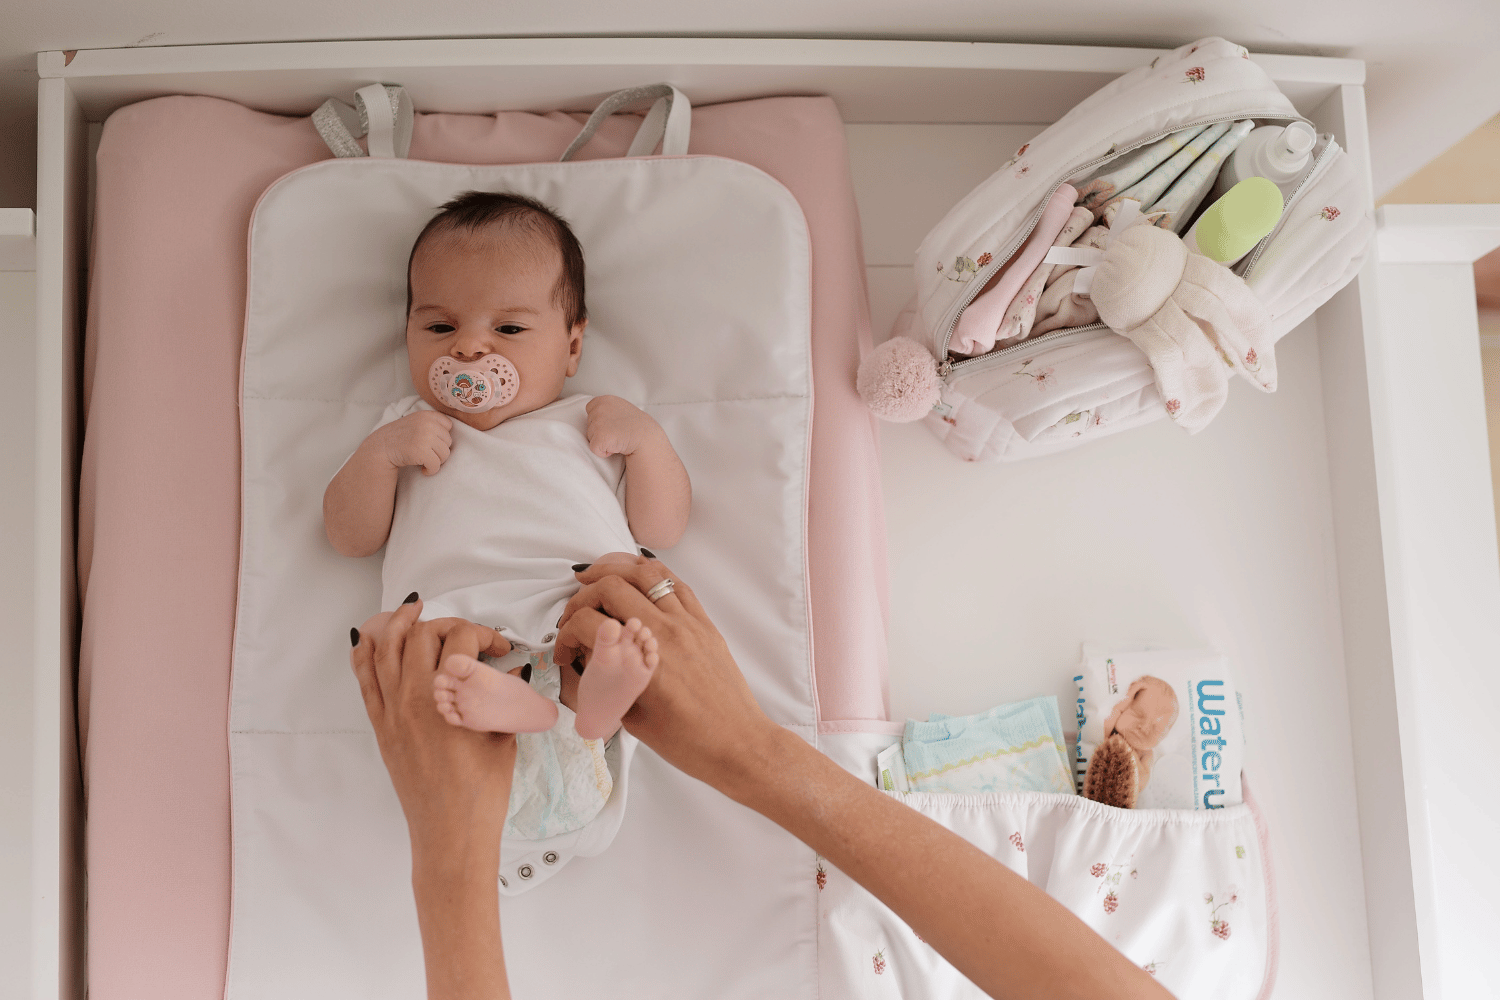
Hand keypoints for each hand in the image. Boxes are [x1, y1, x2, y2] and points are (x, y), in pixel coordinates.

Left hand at [350, 601, 514, 854]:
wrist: (450, 834)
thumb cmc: (481, 793)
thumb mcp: (504, 737)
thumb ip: (504, 698)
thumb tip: (513, 670)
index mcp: (448, 701)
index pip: (459, 641)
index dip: (483, 634)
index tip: (499, 648)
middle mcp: (413, 701)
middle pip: (421, 635)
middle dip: (447, 624)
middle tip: (466, 636)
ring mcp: (391, 713)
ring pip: (385, 649)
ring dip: (398, 623)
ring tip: (412, 610)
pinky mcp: (381, 727)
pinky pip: (364, 679)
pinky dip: (365, 652)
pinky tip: (372, 637)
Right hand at [374, 411, 453, 476]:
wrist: (381, 448)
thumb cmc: (400, 437)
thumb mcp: (415, 422)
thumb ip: (431, 424)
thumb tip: (452, 436)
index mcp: (427, 415)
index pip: (448, 426)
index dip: (441, 437)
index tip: (430, 443)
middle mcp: (427, 424)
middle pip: (448, 442)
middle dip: (439, 450)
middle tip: (425, 454)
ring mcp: (425, 437)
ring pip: (445, 454)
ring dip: (436, 461)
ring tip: (424, 461)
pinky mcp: (422, 452)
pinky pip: (436, 465)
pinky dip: (431, 470)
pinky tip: (423, 469)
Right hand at [555, 556, 778, 793]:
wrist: (738, 744)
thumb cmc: (690, 742)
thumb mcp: (634, 719)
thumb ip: (609, 685)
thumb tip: (591, 663)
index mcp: (643, 662)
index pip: (590, 625)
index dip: (565, 635)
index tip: (565, 651)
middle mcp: (666, 634)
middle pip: (612, 588)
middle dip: (582, 596)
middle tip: (572, 612)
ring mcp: (689, 624)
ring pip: (646, 573)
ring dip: (613, 567)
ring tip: (594, 574)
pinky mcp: (705, 624)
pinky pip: (676, 584)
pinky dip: (650, 572)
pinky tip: (635, 575)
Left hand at [585, 395, 660, 458]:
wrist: (647, 438)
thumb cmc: (637, 426)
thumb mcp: (621, 407)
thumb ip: (607, 408)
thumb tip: (595, 412)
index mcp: (604, 400)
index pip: (590, 410)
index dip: (601, 420)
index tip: (614, 423)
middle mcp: (599, 408)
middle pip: (589, 424)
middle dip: (601, 431)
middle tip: (618, 431)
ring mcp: (599, 423)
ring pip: (591, 437)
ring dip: (603, 441)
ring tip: (619, 438)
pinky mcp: (599, 438)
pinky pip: (595, 449)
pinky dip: (604, 452)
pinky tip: (617, 446)